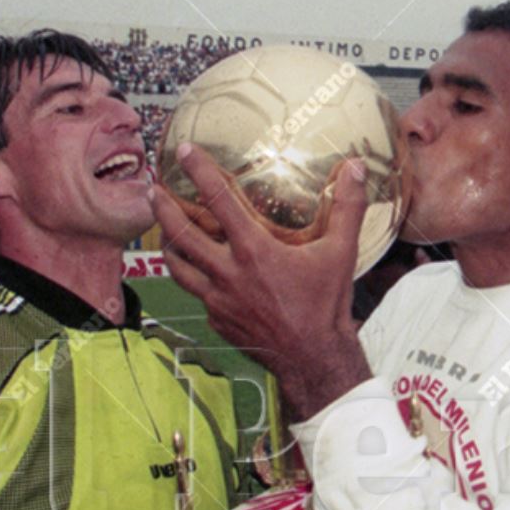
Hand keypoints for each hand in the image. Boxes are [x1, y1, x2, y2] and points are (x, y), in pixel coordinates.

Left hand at [152, 143, 372, 415]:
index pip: (218, 200)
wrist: (314, 359)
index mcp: (253, 250)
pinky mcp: (217, 320)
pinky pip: (197, 294)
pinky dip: (193, 278)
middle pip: (181, 234)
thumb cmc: (326, 304)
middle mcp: (227, 273)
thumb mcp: (341, 251)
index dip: (199, 171)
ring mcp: (218, 300)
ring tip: (162, 229)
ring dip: (167, 244)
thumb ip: (347, 207)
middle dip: (162, 208)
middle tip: (152, 189)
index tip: (183, 150)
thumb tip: (357, 167)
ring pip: (178, 266)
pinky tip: (197, 273)